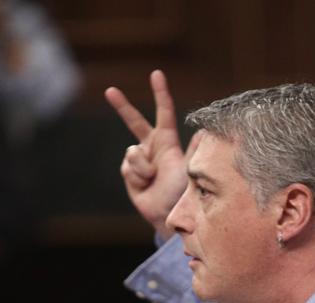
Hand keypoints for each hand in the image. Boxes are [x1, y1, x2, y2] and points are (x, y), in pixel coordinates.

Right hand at [104, 69, 198, 237]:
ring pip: (132, 152)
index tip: (156, 74)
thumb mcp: (190, 170)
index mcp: (168, 142)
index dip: (160, 94)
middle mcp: (153, 148)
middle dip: (122, 106)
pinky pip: (127, 166)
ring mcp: (140, 160)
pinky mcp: (130, 172)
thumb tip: (204, 131)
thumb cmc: (183, 193)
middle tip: (110, 91)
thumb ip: (193, 151)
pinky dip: (136, 176)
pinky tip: (145, 185)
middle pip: (135, 122)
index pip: (163, 113)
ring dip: (143, 168)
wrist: (168, 214)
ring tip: (154, 179)